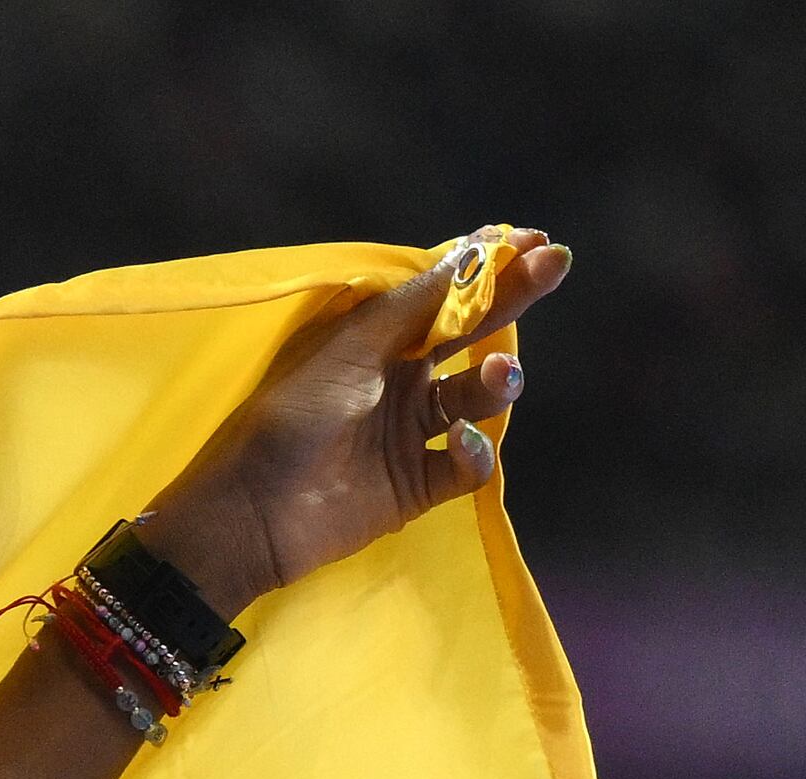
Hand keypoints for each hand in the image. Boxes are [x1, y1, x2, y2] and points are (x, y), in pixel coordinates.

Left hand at [140, 228, 571, 616]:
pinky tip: (460, 442)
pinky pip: (469, 464)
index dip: (485, 267)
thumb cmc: (291, 417)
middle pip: (470, 334)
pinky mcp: (418, 487)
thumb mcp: (351, 348)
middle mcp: (399, 382)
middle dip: (512, 298)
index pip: (441, 296)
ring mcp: (411, 435)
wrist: (252, 512)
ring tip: (499, 372)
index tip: (529, 239)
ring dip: (498, 380)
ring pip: (478, 397)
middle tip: (554, 263)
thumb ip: (415, 304)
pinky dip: (476, 451)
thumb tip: (475, 248)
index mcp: (375, 343)